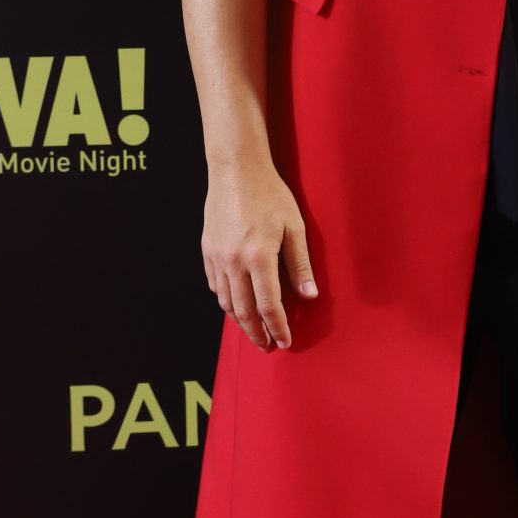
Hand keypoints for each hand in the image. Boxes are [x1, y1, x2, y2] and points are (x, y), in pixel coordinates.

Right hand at [202, 161, 318, 350]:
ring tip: (254, 331)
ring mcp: (217, 258)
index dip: (278, 328)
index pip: (269, 306)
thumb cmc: (269, 194)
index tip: (285, 342)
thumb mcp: (294, 227)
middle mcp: (234, 262)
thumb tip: (309, 295)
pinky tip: (236, 305)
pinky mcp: (207, 251)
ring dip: (240, 321)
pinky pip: (215, 286)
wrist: (235, 170)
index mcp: (259, 257)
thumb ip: (300, 264)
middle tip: (268, 346)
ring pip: (226, 302)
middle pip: (244, 311)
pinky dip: (226, 301)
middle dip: (257, 333)